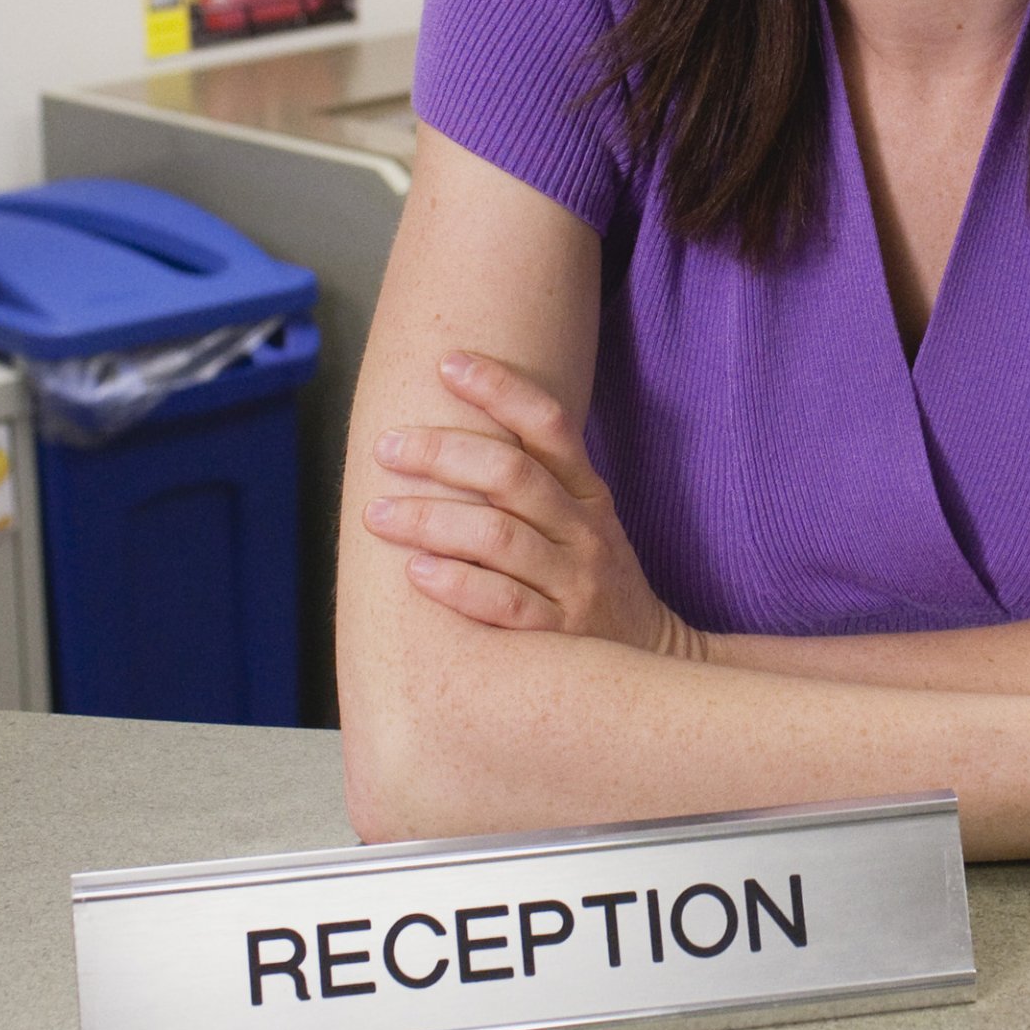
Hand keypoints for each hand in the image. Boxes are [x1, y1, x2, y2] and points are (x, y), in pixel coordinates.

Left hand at [362, 349, 705, 660]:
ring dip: (432, 520)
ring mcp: (574, 584)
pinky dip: (459, 585)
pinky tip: (417, 571)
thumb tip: (455, 432)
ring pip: (499, 538)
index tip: (448, 363)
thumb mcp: (586, 522)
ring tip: (378, 513)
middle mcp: (584, 532)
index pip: (549, 425)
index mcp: (589, 494)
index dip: (501, 389)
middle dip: (443, 453)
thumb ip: (538, 481)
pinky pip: (505, 605)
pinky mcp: (560, 637)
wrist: (652, 665)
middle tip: (388, 447)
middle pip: (512, 476)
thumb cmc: (594, 583)